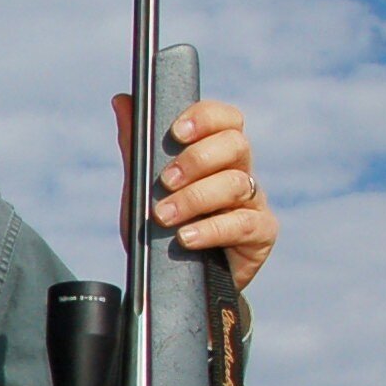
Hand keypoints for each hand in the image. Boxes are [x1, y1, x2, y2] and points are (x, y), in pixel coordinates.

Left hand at [113, 94, 277, 288]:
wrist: (174, 286)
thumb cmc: (164, 231)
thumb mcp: (142, 188)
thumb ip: (136, 147)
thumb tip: (123, 100)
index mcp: (217, 153)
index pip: (225, 119)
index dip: (205, 118)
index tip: (176, 133)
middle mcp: (240, 171)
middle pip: (235, 145)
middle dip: (197, 160)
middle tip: (165, 181)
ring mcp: (254, 202)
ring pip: (236, 183)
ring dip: (195, 198)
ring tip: (164, 216)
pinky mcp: (261, 234)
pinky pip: (244, 224)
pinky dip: (212, 229)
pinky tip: (187, 237)